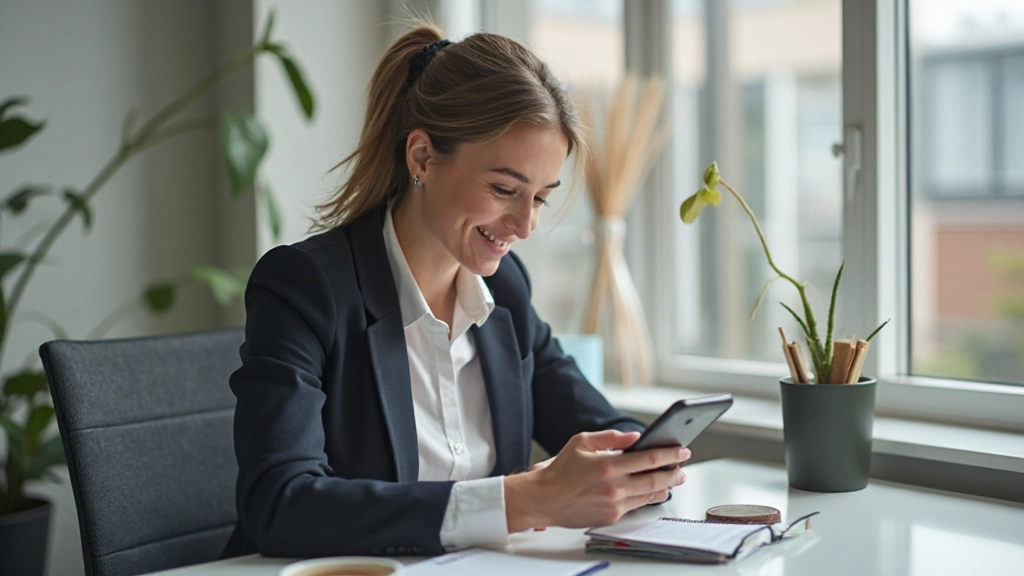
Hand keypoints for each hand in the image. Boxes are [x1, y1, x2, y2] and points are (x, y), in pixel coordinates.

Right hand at [504, 430, 690, 531]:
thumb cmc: (560, 470)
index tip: (682, 450)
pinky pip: (636, 506)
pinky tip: (653, 492)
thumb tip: (636, 436)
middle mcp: (613, 486)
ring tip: (674, 480)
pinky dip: (647, 498)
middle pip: (655, 480)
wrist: (544, 499)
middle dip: (674, 472)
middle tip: (683, 467)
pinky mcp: (611, 516)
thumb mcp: (581, 442)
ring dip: (666, 487)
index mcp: (607, 465)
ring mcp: (614, 504)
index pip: (648, 458)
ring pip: (649, 496)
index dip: (669, 454)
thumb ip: (610, 438)